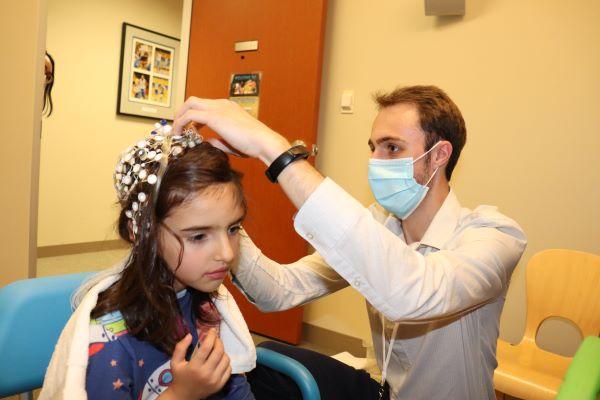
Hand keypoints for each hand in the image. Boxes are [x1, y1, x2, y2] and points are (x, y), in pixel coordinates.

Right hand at [167, 329, 230, 399]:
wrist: (184, 396)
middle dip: (218, 341)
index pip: (207, 347)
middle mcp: (206, 373)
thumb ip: (180, 347)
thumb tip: (190, 335)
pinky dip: (225, 362)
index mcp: (194, 367)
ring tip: (216, 350)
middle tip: (215, 339)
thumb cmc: (179, 377)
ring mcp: (215, 380)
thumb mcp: (175, 362)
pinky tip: (219, 360)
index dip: (211, 336)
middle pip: (219, 351)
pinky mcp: (220, 385)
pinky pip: (228, 369)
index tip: (212, 330)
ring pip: (226, 359)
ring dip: (222, 351)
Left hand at [173, 97, 290, 164]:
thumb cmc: (253, 144)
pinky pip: (190, 116)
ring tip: (176, 132)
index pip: (205, 106)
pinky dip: (181, 124)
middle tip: (179, 128)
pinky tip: (179, 135)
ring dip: (180, 117)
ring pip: (189, 104)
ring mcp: (217, 108)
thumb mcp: (232, 142)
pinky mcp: (213, 116)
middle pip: (193, 101)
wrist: (263, 142)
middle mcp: (222, 104)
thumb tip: (207, 142)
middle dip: (182, 113)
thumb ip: (218, 140)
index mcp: (228, 108)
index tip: (190, 130)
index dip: (194, 117)